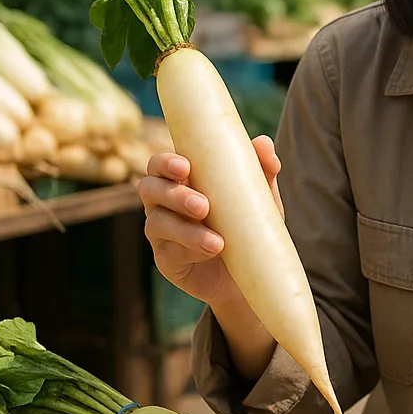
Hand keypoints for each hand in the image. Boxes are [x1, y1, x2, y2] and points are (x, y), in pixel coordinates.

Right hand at [139, 135, 283, 309]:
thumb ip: (262, 170)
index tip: (185, 166)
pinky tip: (212, 250)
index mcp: (181, 180)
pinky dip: (191, 249)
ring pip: (157, 223)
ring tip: (217, 241)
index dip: (165, 162)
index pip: (160, 164)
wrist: (251, 270)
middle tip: (204, 206)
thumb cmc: (249, 224)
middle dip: (173, 194)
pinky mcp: (167, 259)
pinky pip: (169, 251)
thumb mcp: (260, 198)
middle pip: (149, 188)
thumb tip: (263, 143)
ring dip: (185, 229)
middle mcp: (163, 203)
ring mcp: (161, 232)